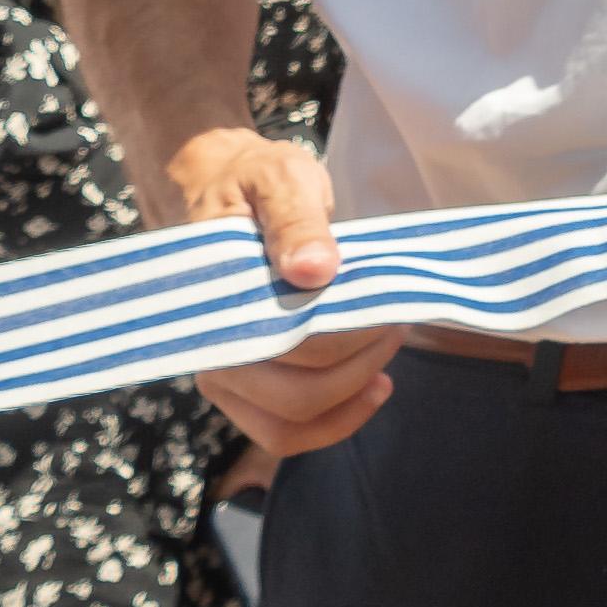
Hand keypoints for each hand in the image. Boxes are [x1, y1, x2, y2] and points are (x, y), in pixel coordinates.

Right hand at [161, 130, 399, 457]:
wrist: (220, 186)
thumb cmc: (252, 181)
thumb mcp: (279, 178)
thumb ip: (296, 220)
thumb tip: (315, 270)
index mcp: (212, 300)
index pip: (287, 347)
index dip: (347, 338)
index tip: (385, 306)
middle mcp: (211, 348)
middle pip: (293, 399)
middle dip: (357, 370)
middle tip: (394, 326)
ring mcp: (225, 373)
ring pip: (287, 428)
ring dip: (347, 406)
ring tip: (385, 367)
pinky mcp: (243, 386)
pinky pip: (284, 428)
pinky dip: (332, 420)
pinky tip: (371, 388)